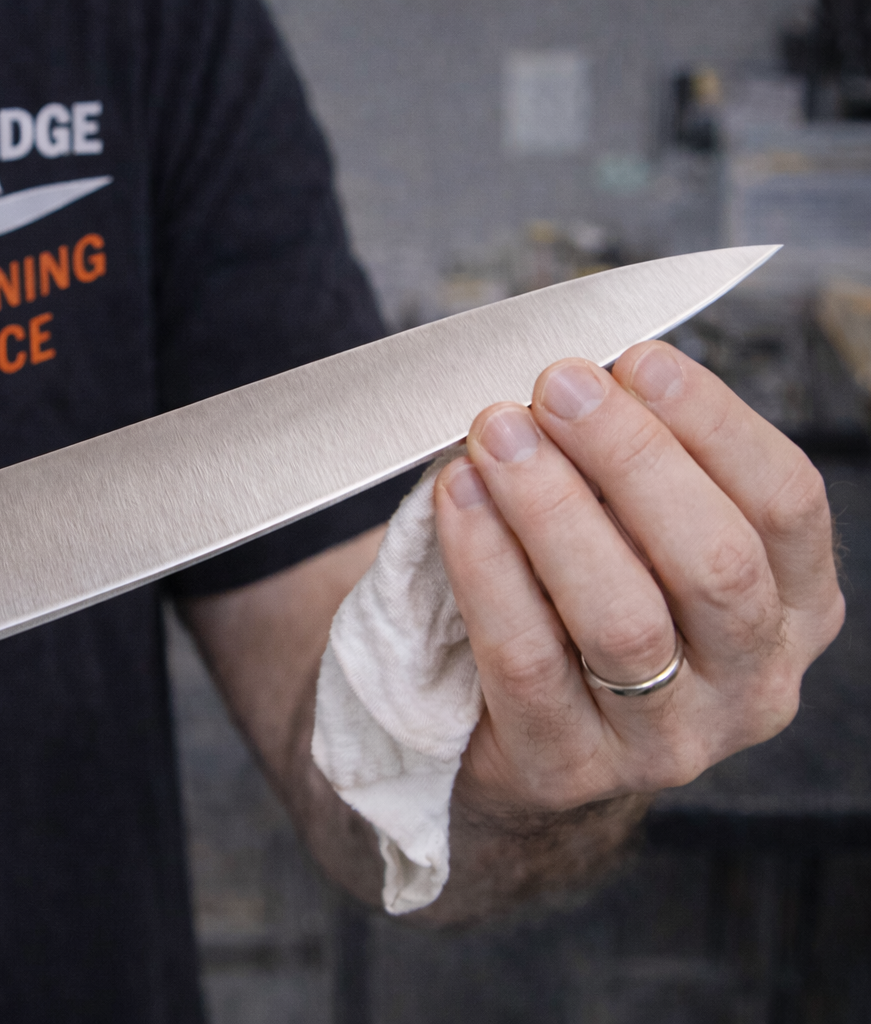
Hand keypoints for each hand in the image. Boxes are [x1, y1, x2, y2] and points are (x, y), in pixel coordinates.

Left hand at [435, 341, 842, 817]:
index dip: (713, 423)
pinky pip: (526, 661)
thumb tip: (587, 371)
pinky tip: (457, 499)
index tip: (637, 359)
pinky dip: (487, 568)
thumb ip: (638, 469)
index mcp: (797, 609)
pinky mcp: (570, 769)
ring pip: (623, 618)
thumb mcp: (641, 536)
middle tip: (555, 386)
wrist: (523, 741)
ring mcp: (669, 742)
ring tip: (496, 434)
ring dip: (552, 508)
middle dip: (629, 457)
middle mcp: (755, 683)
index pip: (785, 505)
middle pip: (713, 561)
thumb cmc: (586, 604)